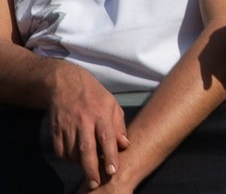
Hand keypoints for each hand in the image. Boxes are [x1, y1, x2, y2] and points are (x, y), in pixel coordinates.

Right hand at [45, 60, 127, 189]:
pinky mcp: (55, 131)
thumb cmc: (95, 97)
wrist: (66, 85)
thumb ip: (119, 126)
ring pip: (72, 153)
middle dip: (91, 169)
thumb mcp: (113, 105)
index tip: (112, 171)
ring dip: (80, 163)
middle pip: (86, 150)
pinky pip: (61, 151)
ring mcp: (67, 127)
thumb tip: (125, 145)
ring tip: (88, 166)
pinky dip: (68, 158)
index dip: (110, 156)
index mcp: (101, 114)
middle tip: (95, 184)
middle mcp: (83, 121)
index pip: (107, 138)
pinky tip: (75, 156)